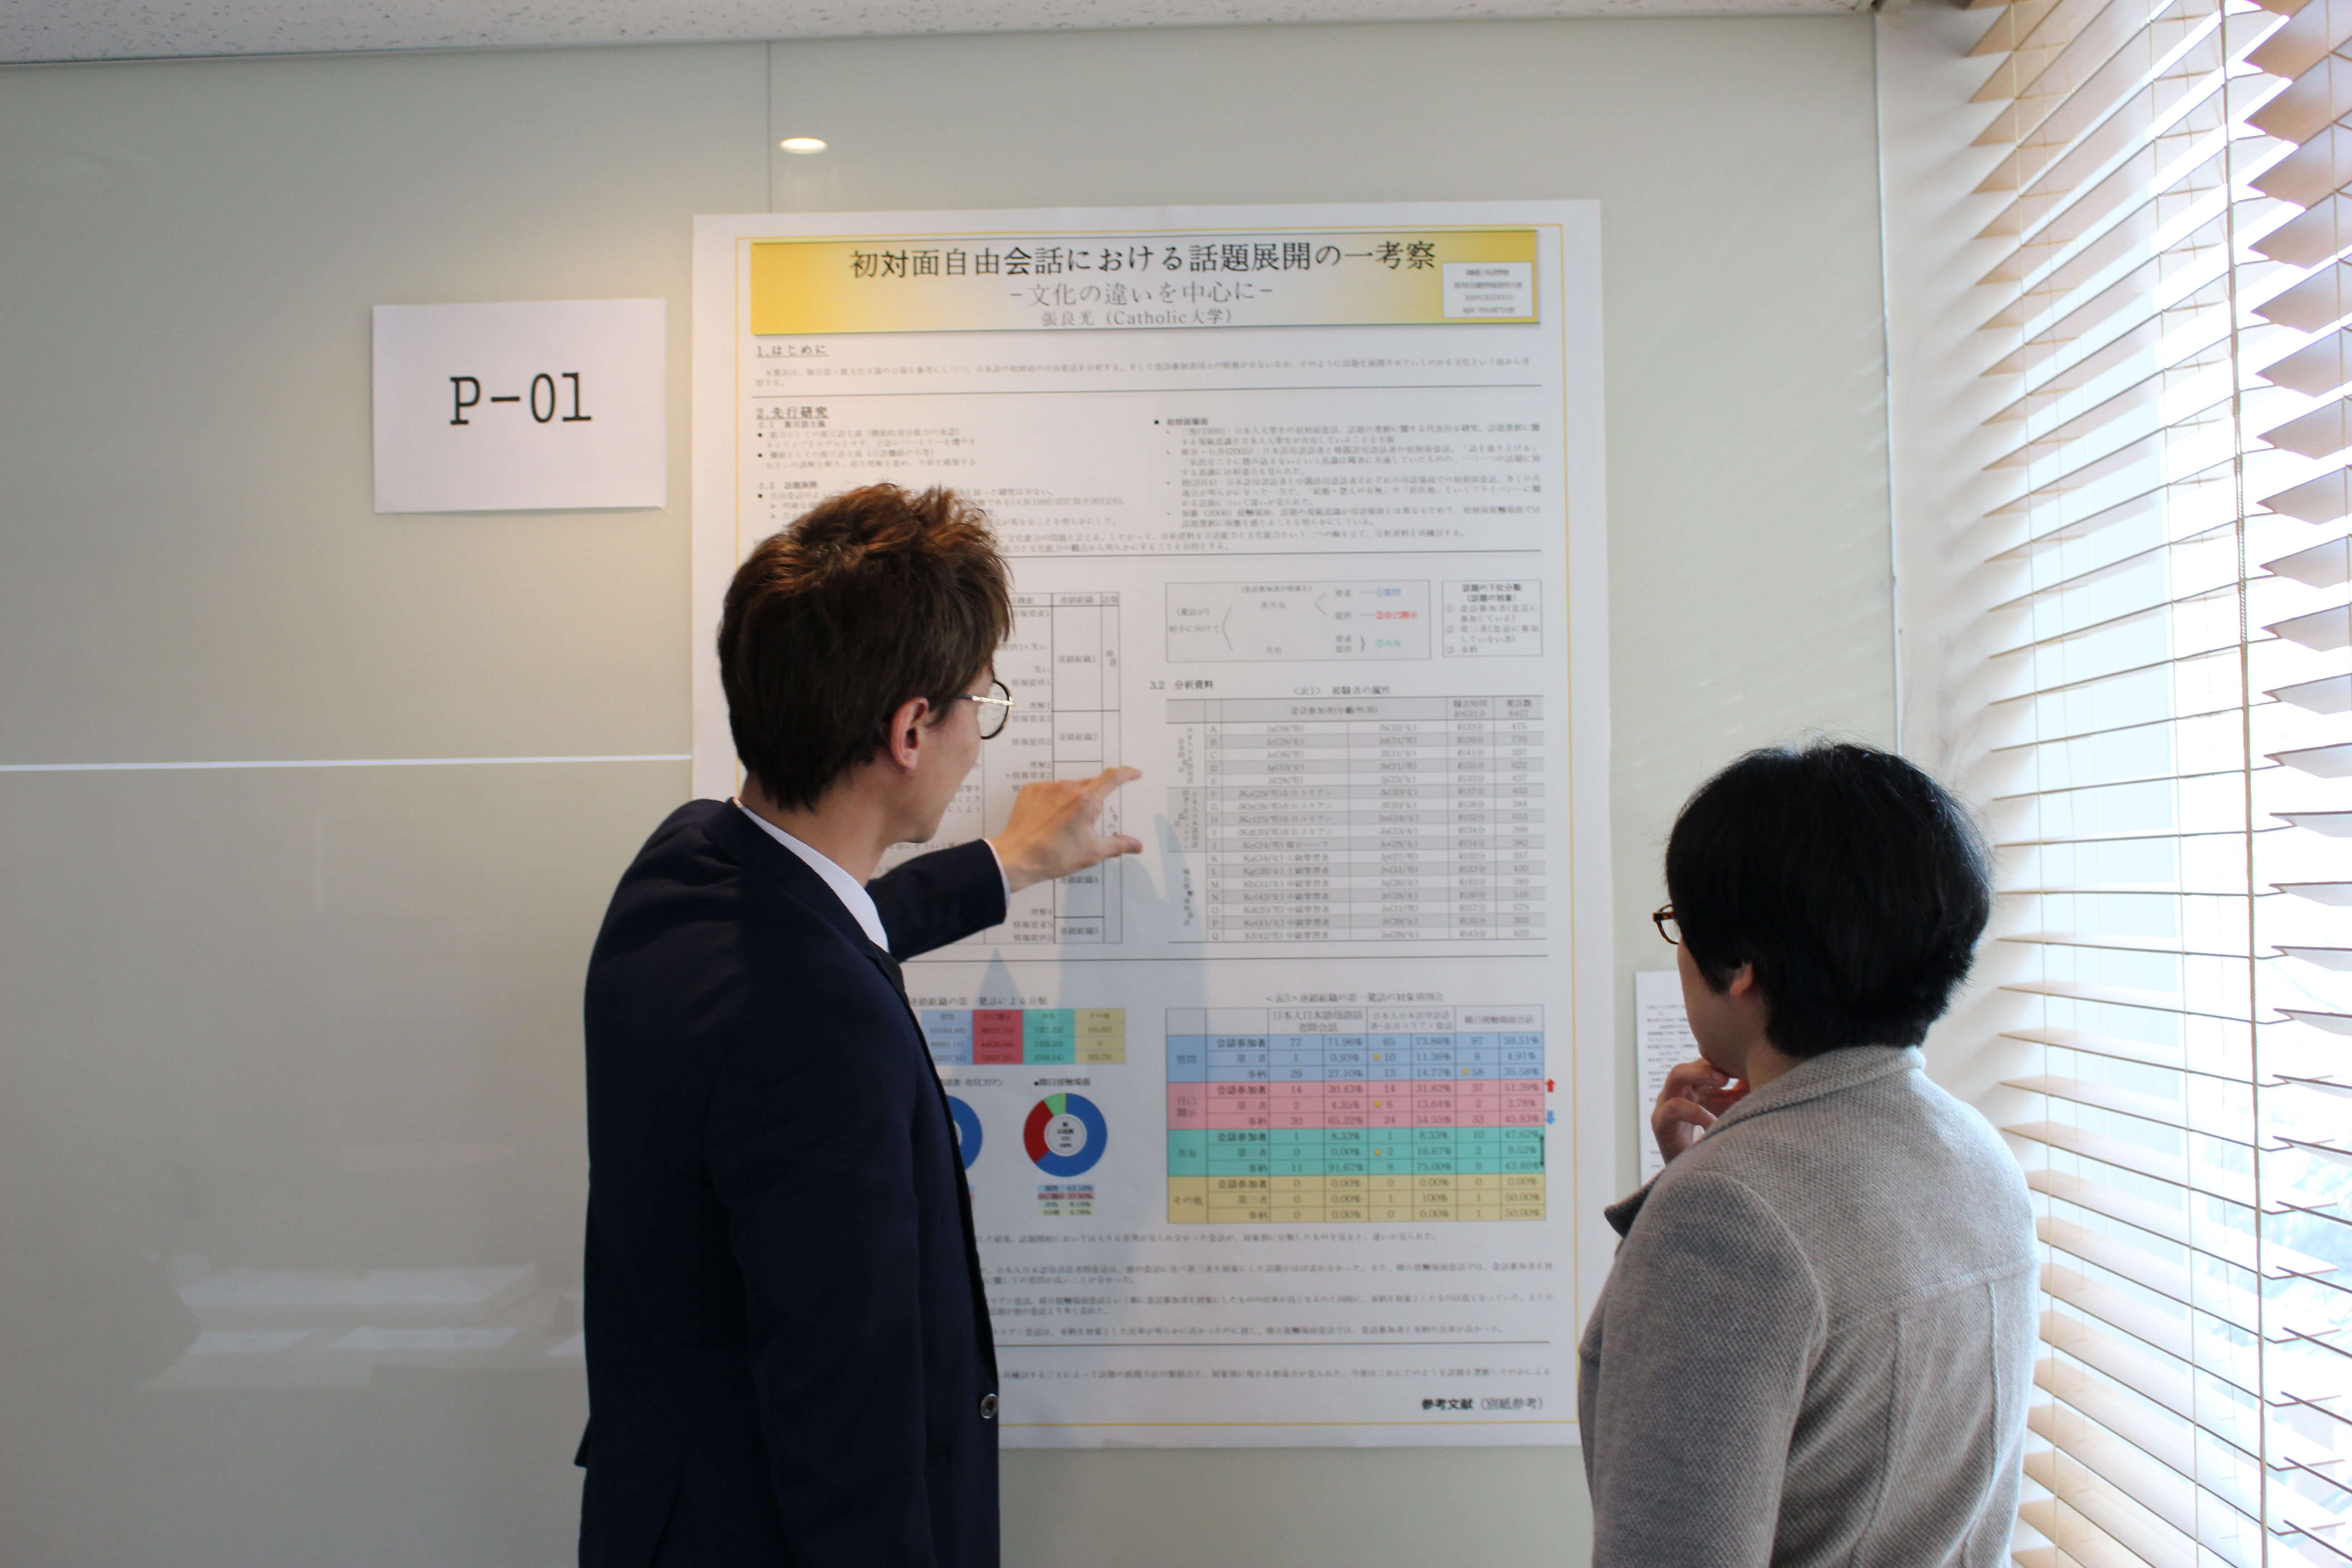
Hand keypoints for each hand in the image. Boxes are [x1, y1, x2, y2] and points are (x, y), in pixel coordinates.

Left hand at [989, 767, 1143, 892]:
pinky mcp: (1031, 790)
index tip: (1134, 773)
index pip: (1113, 778)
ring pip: (1069, 789)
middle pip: (1090, 786)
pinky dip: (1053, 802)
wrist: (1016, 858)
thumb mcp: (1092, 852)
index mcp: (1085, 800)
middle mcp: (1066, 788)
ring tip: (1062, 827)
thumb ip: (1118, 845)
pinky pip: (1049, 790)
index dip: (1127, 773)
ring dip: (1072, 802)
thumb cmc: (1052, 856)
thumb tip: (1136, 845)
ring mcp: (1047, 787)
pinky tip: (1048, 820)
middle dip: (1093, 802)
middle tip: (1085, 825)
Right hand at [1652, 1058, 1745, 1167]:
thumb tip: (1761, 1073)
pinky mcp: (1660, 1123)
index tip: (1744, 1062)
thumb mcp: (1730, 1113)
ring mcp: (1666, 1104)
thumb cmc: (1713, 1142)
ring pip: (1676, 1076)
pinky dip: (1695, 1112)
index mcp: (1694, 1087)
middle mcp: (1678, 1091)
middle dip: (1709, 1062)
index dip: (1721, 1061)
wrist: (1695, 1177)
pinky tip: (1712, 1123)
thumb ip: (1741, 1094)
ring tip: (1722, 1082)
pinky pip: (1674, 1108)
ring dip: (1699, 1074)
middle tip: (1731, 1069)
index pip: (1704, 1062)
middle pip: (1691, 1061)